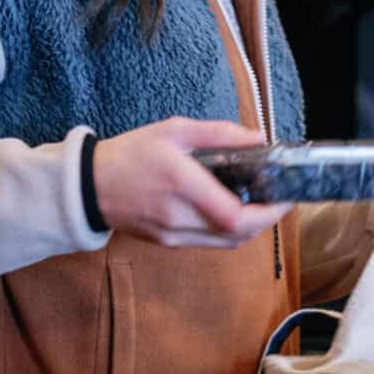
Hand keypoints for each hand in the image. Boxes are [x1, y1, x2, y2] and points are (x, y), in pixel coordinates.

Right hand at [90, 118, 289, 248]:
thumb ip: (218, 134)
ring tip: (259, 203)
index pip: (235, 216)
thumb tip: (258, 139)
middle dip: (266, 219)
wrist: (88, 186)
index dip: (268, 212)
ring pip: (227, 243)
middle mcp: (178, 217)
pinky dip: (228, 230)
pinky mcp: (168, 243)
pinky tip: (231, 209)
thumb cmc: (130, 154)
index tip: (285, 196)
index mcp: (181, 185)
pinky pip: (210, 242)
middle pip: (238, 235)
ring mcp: (172, 236)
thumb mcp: (173, 130)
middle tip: (278, 198)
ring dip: (249, 227)